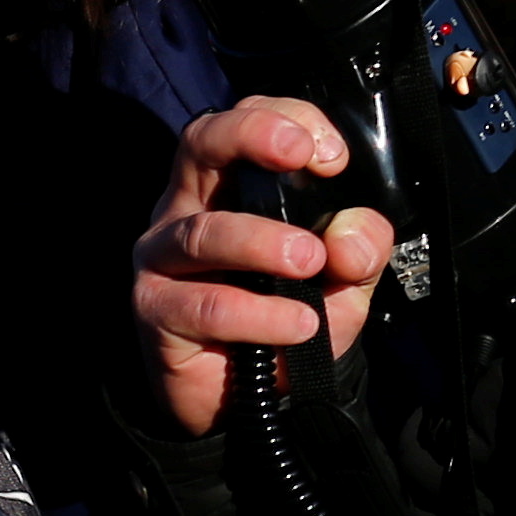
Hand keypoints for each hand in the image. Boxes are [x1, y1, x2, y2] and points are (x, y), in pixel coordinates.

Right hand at [130, 96, 393, 439]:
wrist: (248, 397)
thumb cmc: (289, 315)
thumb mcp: (345, 278)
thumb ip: (361, 248)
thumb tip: (350, 235)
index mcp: (232, 182)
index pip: (247, 118)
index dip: (288, 118)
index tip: (334, 156)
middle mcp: (189, 206)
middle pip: (201, 141)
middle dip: (252, 135)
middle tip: (302, 158)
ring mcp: (162, 256)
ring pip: (203, 230)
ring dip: (263, 241)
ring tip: (311, 262)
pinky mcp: (154, 310)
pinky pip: (205, 304)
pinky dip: (259, 314)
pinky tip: (299, 325)